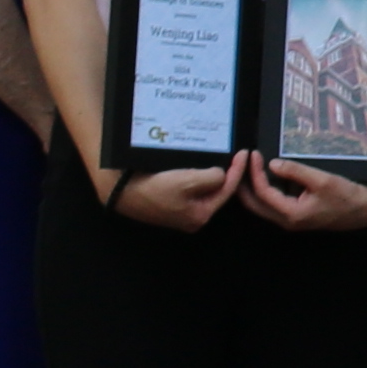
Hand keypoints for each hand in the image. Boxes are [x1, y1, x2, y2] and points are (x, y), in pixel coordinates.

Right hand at [106, 158, 238, 230]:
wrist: (122, 191)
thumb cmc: (156, 188)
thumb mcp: (189, 181)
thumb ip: (213, 178)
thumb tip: (221, 173)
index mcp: (201, 215)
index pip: (227, 190)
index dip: (238, 170)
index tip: (245, 152)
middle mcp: (193, 215)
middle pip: (217, 189)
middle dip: (226, 172)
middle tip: (235, 152)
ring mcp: (181, 209)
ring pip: (204, 186)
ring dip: (211, 171)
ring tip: (221, 154)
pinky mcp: (171, 200)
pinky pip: (191, 184)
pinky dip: (197, 172)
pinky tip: (201, 161)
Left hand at [241, 156, 366, 232]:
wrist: (366, 210)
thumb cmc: (347, 196)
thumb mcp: (323, 180)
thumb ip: (296, 172)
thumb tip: (273, 164)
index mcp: (291, 214)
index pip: (263, 192)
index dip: (255, 172)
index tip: (253, 154)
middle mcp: (286, 220)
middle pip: (254, 204)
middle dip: (243, 184)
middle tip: (241, 162)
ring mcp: (290, 219)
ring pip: (261, 205)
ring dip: (252, 187)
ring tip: (250, 166)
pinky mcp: (296, 215)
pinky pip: (272, 204)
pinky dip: (265, 190)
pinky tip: (266, 175)